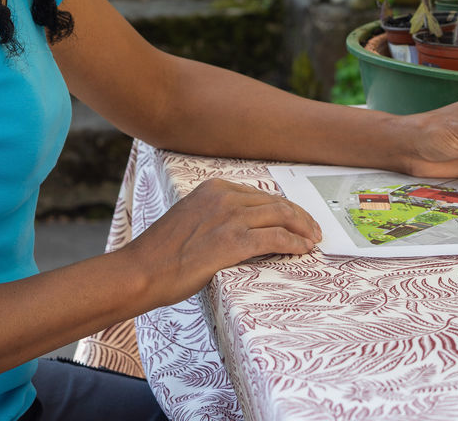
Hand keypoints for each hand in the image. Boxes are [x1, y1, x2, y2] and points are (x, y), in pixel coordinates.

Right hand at [127, 177, 320, 307]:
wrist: (143, 269)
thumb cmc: (163, 252)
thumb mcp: (191, 218)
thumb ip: (216, 214)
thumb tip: (242, 227)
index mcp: (214, 187)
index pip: (260, 194)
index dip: (283, 206)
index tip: (296, 217)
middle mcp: (224, 196)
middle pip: (275, 202)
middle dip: (299, 215)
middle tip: (314, 229)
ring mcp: (230, 217)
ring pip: (280, 217)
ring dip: (302, 228)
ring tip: (313, 240)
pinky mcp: (234, 241)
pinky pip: (276, 238)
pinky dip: (294, 243)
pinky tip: (303, 249)